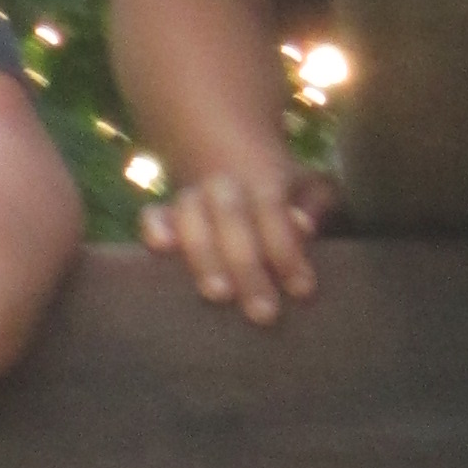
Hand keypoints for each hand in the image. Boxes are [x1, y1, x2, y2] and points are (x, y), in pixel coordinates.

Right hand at [139, 161, 327, 323]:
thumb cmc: (281, 191)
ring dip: (204, 255)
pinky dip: (155, 229)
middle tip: (264, 313)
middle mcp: (223, 185)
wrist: (229, 154)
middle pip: (232, 217)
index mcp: (261, 179)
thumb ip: (315, 201)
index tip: (302, 290)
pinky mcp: (165, 215)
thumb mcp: (309, 185)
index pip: (272, 209)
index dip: (286, 249)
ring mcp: (191, 199)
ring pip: (191, 216)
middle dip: (247, 266)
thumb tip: (306, 225)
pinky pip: (153, 216)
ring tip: (219, 295)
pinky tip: (161, 249)